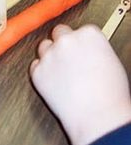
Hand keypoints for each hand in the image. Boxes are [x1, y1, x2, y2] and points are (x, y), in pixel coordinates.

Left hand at [30, 24, 130, 144]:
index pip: (79, 29)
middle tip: (67, 55)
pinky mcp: (38, 71)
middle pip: (59, 31)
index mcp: (88, 34)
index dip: (79, 41)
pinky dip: (41, 71)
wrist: (98, 116)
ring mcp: (50, 55)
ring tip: (59, 69)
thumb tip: (86, 50)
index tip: (79, 49)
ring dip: (49, 54)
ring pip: (43, 46)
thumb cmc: (109, 93)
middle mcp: (67, 40)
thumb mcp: (110, 60)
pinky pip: (35, 65)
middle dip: (62, 42)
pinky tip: (52, 79)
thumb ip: (93, 48)